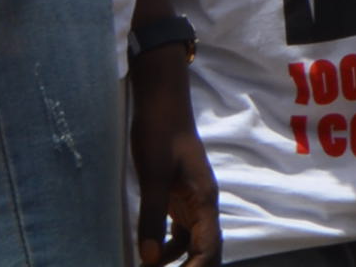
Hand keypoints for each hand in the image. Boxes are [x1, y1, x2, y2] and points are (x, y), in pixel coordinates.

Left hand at [130, 47, 219, 266]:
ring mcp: (191, 201)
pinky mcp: (177, 197)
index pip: (208, 247)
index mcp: (204, 200)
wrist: (161, 105)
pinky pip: (178, 232)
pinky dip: (166, 248)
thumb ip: (152, 218)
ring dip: (176, 261)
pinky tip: (148, 255)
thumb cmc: (160, 135)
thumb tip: (147, 260)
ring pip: (191, 242)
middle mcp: (203, 204)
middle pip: (206, 248)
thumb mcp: (154, 177)